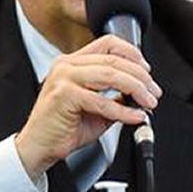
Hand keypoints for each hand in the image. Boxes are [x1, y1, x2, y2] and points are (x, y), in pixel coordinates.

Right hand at [14, 34, 160, 174]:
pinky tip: (135, 117)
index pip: (108, 44)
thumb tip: (140, 95)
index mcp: (73, 63)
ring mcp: (64, 78)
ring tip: (148, 103)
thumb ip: (115, 97)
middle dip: (140, 76)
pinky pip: (102, 101)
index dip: (132, 54)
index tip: (147, 71)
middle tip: (154, 92)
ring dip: (136, 89)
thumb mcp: (96, 109)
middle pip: (114, 59)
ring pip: (111, 75)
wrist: (39, 147)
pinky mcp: (64, 95)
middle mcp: (67, 66)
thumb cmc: (63, 128)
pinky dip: (123, 110)